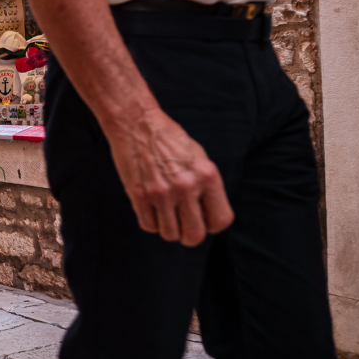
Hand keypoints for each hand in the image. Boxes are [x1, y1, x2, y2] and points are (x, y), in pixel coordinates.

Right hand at [106, 107, 233, 246]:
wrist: (136, 123)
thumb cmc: (169, 139)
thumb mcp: (199, 158)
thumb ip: (207, 186)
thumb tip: (208, 215)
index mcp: (207, 175)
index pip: (221, 220)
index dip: (212, 225)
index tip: (203, 220)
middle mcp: (186, 186)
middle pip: (194, 235)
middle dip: (189, 235)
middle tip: (183, 226)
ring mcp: (161, 192)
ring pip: (170, 235)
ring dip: (168, 229)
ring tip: (165, 213)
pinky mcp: (139, 195)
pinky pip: (149, 226)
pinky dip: (151, 222)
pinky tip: (151, 207)